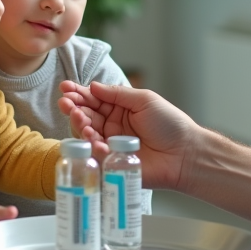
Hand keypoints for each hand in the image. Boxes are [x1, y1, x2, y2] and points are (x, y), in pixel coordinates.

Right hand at [59, 81, 200, 191]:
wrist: (185, 153)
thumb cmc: (169, 124)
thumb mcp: (143, 100)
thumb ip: (117, 94)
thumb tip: (93, 86)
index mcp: (119, 109)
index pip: (93, 99)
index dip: (79, 93)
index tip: (65, 88)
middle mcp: (111, 126)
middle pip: (85, 116)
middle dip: (74, 109)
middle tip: (67, 104)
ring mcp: (110, 145)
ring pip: (86, 135)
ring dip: (80, 126)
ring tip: (80, 119)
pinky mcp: (112, 163)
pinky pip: (95, 155)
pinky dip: (92, 146)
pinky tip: (94, 139)